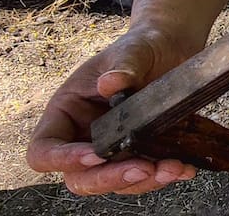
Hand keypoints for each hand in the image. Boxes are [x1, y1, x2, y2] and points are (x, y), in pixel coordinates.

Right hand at [26, 30, 197, 195]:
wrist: (172, 48)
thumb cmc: (142, 46)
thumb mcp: (133, 49)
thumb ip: (123, 64)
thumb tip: (110, 83)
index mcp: (66, 112)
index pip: (44, 149)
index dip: (62, 159)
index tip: (95, 153)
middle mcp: (83, 137)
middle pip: (79, 177)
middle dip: (110, 178)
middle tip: (143, 168)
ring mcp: (111, 149)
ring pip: (114, 183)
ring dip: (143, 181)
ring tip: (173, 167)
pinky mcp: (139, 154)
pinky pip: (143, 176)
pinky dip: (162, 176)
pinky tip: (184, 167)